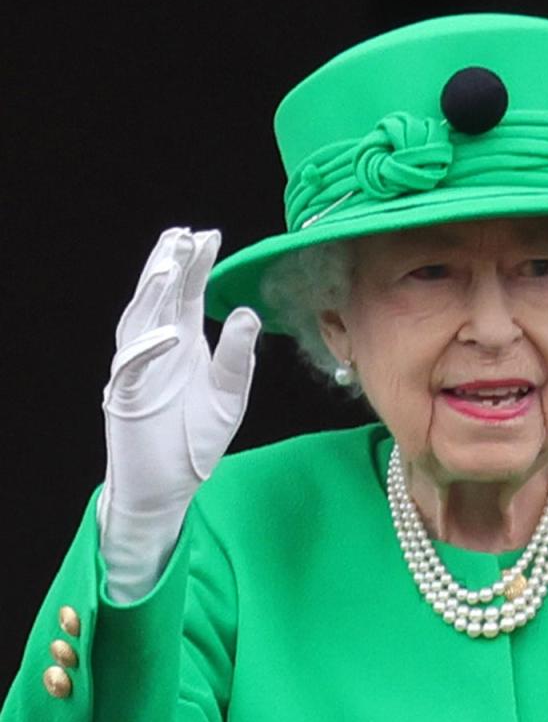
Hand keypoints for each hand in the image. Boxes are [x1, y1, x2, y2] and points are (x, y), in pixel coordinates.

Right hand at [97, 227, 260, 601]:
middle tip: (184, 235)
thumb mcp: (229, 396)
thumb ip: (238, 357)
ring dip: (152, 294)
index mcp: (183, 343)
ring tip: (168, 264)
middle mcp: (158, 350)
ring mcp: (138, 372)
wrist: (168, 486)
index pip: (188, 295)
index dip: (196, 266)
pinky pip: (133, 368)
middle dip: (170, 266)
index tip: (209, 236)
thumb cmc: (194, 440)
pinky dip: (150, 350)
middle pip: (161, 299)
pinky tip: (171, 333)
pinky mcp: (125, 398)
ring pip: (139, 322)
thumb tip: (248, 312)